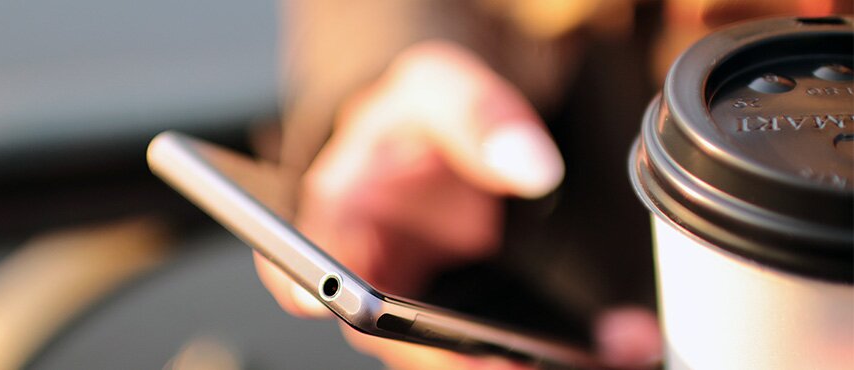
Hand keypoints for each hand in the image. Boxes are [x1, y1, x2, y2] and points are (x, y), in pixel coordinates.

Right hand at [256, 40, 658, 368]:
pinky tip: (592, 347)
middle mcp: (366, 261)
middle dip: (437, 350)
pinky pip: (478, 346)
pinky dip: (526, 352)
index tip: (333, 299)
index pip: (315, 249)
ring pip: (436, 349)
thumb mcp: (444, 85)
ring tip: (556, 358)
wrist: (444, 134)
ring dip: (491, 362)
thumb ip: (479, 115)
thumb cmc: (420, 112)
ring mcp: (407, 293)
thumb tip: (530, 165)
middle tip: (501, 358)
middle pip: (381, 326)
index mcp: (343, 203)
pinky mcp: (447, 312)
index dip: (313, 281)